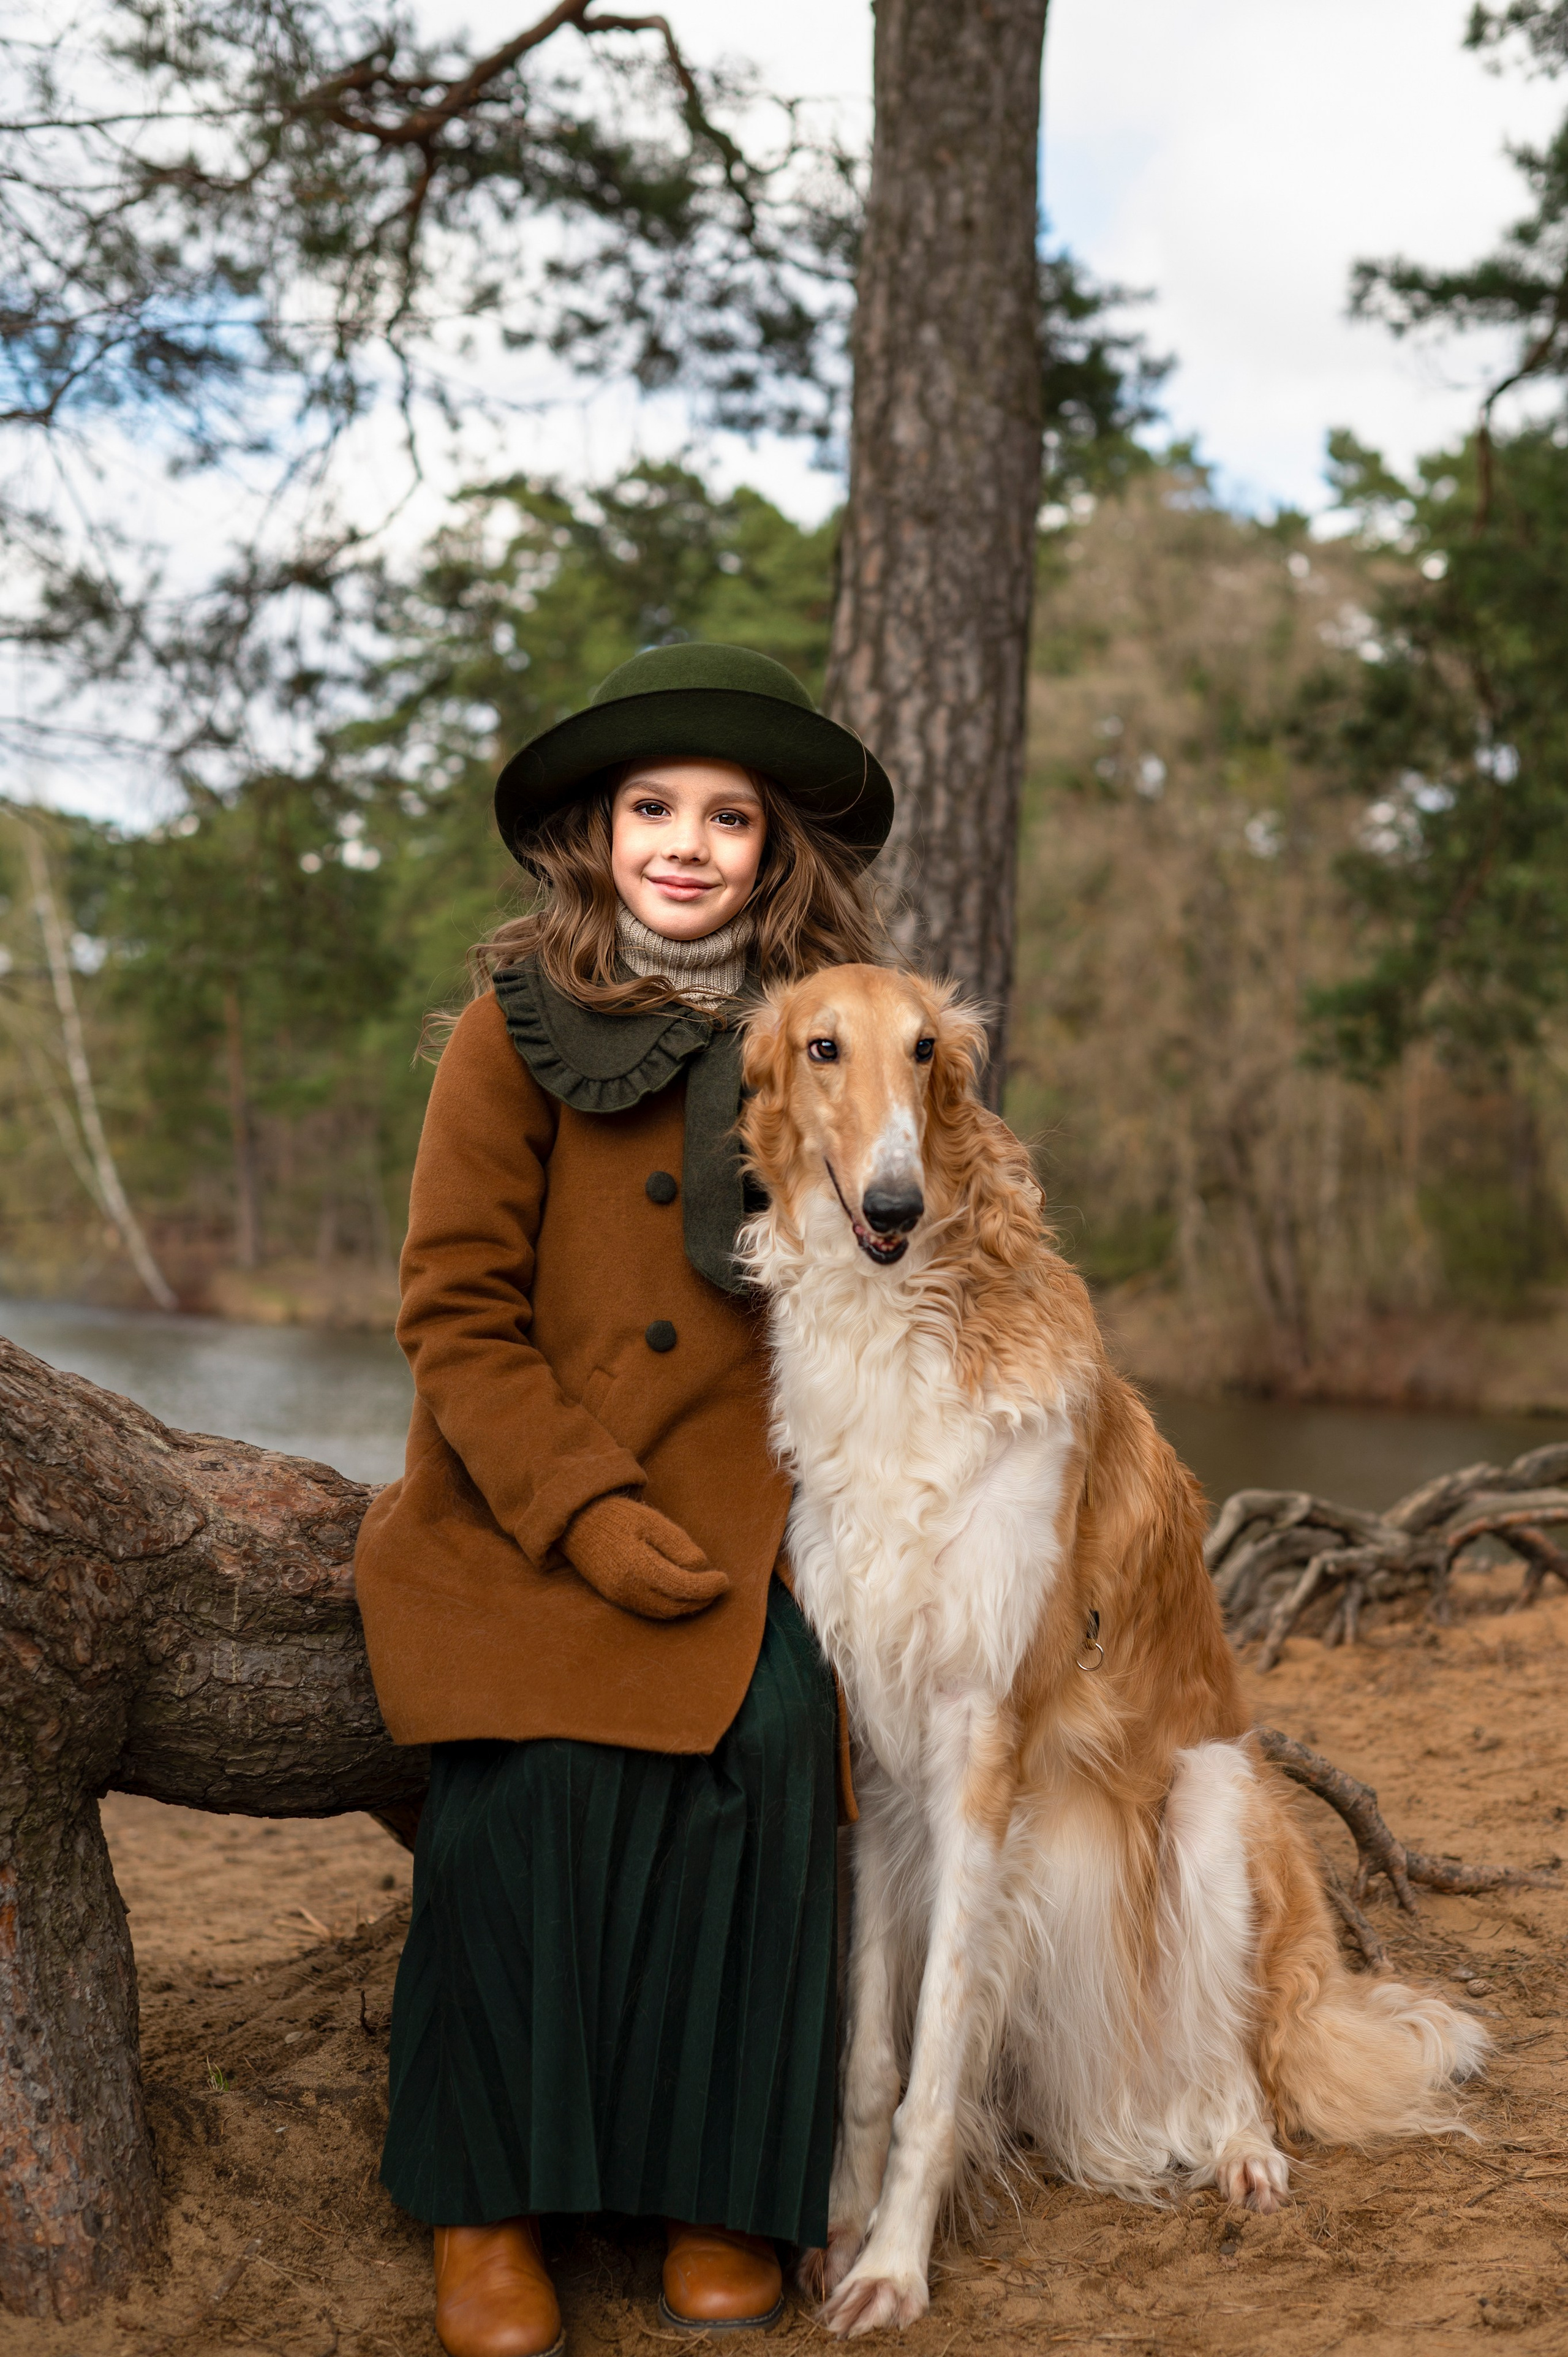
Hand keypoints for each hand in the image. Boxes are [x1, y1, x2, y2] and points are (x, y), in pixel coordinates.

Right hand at [561, 1494, 729, 1620]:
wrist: (578, 1523)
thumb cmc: (619, 1517)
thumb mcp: (653, 1521)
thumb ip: (679, 1546)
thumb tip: (702, 1568)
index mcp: (638, 1567)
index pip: (684, 1587)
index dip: (708, 1586)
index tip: (725, 1579)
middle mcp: (628, 1589)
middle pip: (676, 1605)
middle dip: (702, 1599)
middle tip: (719, 1586)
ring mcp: (621, 1597)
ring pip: (665, 1612)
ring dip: (689, 1606)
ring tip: (705, 1591)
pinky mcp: (617, 1599)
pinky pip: (651, 1611)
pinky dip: (672, 1607)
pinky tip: (683, 1595)